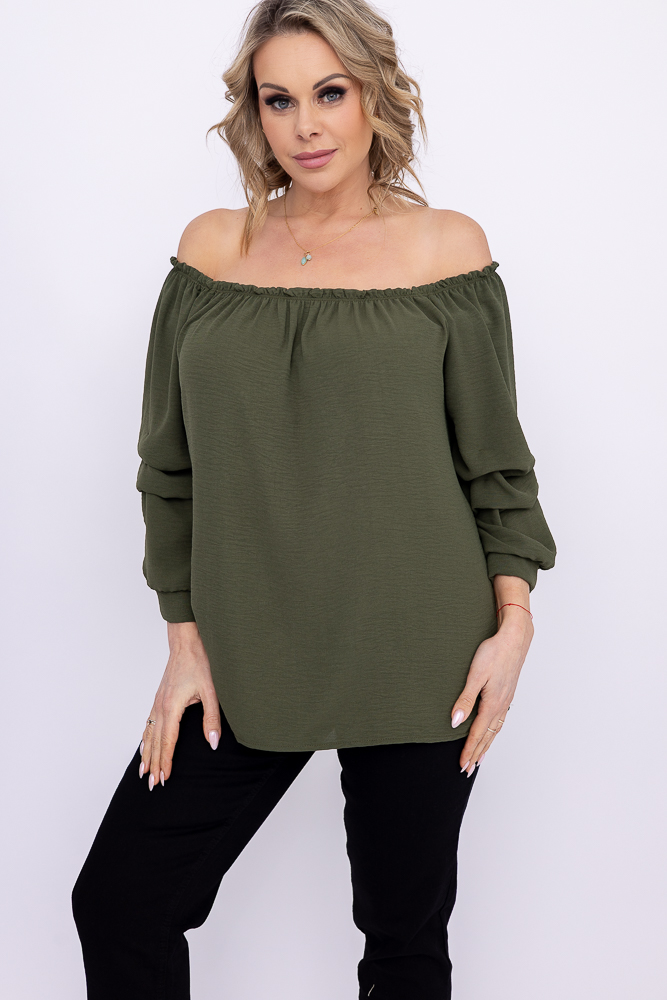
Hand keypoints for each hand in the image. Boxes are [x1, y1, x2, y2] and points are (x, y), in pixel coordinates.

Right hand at [139, 621, 220, 790]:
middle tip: (151, 785)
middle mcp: (160, 706)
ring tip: (143, 773)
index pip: (168, 741)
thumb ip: (212, 718)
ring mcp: (157, 702)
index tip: (164, 779)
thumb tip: (212, 742)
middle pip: (155, 742)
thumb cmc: (200, 663)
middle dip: (153, 764)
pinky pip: (148, 723)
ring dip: (146, 754)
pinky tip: (144, 746)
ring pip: (149, 734)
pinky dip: (144, 738)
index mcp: (172, 707)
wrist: (187, 642)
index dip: (166, 762)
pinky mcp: (159, 698)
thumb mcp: (212, 691)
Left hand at [451, 603, 533, 775]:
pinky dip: (494, 732)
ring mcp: (506, 701)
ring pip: (495, 730)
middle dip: (477, 753)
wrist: (514, 639)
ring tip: (479, 758)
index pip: (478, 733)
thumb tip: (455, 722)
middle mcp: (501, 706)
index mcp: (492, 704)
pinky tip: (492, 732)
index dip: (468, 750)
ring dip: (486, 746)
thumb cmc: (494, 653)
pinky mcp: (507, 694)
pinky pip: (500, 721)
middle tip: (468, 770)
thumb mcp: (475, 675)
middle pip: (488, 737)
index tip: (462, 765)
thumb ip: (465, 699)